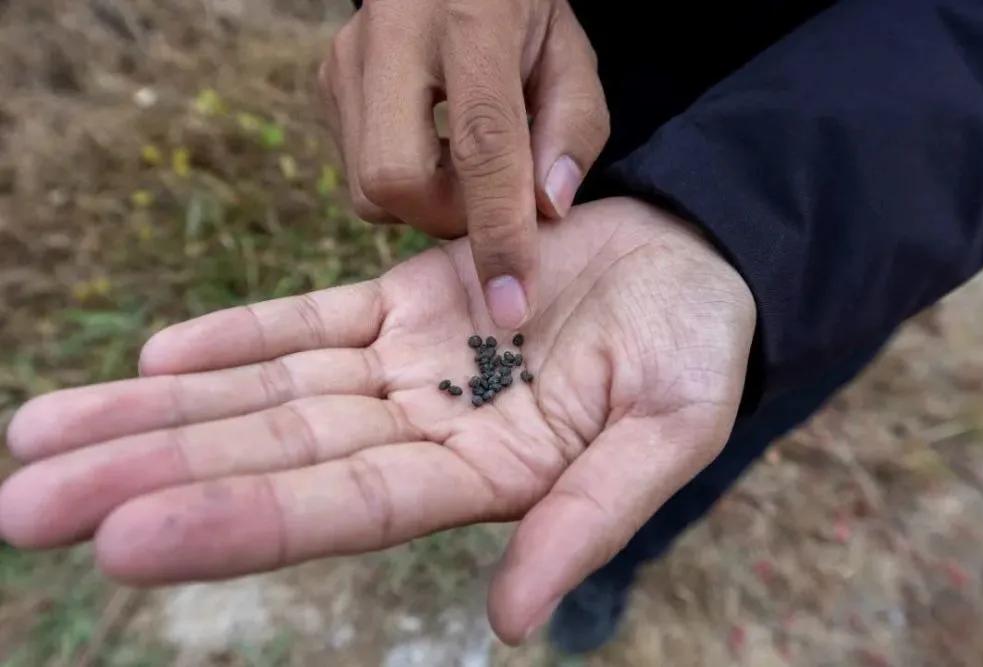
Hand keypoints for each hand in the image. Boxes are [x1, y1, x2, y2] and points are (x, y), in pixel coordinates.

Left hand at [0, 198, 752, 643]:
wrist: (692, 259)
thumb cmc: (700, 347)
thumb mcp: (671, 432)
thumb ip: (591, 516)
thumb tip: (514, 620)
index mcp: (488, 476)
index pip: (346, 507)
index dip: (241, 521)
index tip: (126, 539)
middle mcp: (425, 429)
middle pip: (272, 455)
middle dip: (149, 475)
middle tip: (22, 504)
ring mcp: (406, 365)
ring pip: (265, 389)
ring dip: (156, 410)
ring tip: (40, 433)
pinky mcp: (404, 302)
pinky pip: (308, 319)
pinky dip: (234, 335)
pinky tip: (156, 356)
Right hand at [319, 0, 609, 329]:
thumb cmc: (521, 4)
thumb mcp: (570, 50)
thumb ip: (573, 129)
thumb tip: (544, 212)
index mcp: (471, 19)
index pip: (482, 145)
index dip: (499, 232)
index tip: (511, 300)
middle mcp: (392, 38)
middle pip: (395, 181)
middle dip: (445, 218)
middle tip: (487, 199)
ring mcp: (347, 61)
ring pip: (370, 188)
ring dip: (426, 204)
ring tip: (464, 168)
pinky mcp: (329, 82)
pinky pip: (361, 171)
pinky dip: (406, 183)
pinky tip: (434, 147)